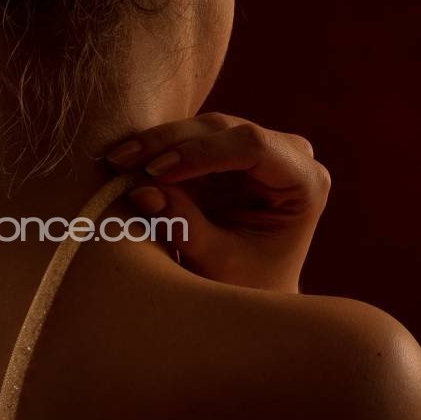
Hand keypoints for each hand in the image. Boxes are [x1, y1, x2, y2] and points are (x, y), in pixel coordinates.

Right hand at [105, 112, 330, 292]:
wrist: (251, 290)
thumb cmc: (246, 285)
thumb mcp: (218, 263)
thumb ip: (186, 228)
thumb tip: (142, 191)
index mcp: (304, 182)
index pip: (252, 146)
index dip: (201, 153)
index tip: (156, 171)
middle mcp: (286, 155)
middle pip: (222, 130)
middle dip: (169, 144)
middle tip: (122, 163)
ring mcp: (255, 149)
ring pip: (200, 128)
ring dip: (155, 144)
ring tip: (116, 162)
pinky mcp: (225, 152)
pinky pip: (186, 140)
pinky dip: (155, 151)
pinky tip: (123, 160)